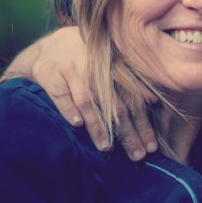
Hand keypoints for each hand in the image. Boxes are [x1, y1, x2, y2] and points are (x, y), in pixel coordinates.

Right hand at [7, 27, 156, 159]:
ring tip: (106, 147)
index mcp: (113, 67)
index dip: (143, 124)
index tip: (151, 146)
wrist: (48, 47)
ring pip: (88, 101)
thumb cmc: (85, 60)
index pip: (133, 100)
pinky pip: (60, 94)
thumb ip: (130, 81)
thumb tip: (153, 100)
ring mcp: (71, 70)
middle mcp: (95, 68)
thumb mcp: (108, 65)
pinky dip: (68, 109)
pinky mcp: (50, 74)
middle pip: (115, 104)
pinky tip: (77, 125)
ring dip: (98, 125)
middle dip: (127, 132)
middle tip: (137, 155)